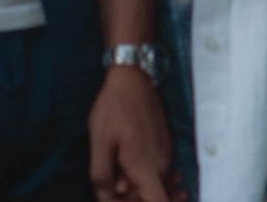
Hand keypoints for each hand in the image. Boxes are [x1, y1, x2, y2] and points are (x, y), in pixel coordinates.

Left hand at [88, 65, 172, 201]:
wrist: (134, 75)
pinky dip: (143, 173)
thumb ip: (102, 175)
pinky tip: (127, 160)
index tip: (120, 196)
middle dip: (130, 196)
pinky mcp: (166, 146)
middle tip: (111, 182)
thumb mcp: (99, 140)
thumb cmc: (114, 106)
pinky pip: (157, 171)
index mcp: (145, 167)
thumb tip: (107, 196)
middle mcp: (162, 165)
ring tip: (117, 168)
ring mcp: (167, 155)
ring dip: (136, 186)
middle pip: (152, 197)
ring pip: (154, 185)